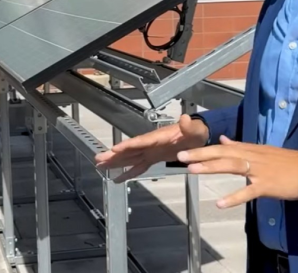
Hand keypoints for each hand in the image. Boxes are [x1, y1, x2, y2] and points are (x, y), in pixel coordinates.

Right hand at [94, 114, 208, 181]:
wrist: (198, 136)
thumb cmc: (196, 132)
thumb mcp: (195, 129)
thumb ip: (189, 126)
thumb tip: (185, 119)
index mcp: (159, 137)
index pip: (140, 141)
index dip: (127, 145)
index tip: (115, 149)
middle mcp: (151, 144)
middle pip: (129, 150)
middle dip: (114, 155)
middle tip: (99, 159)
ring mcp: (150, 151)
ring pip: (130, 158)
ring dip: (115, 162)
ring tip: (100, 166)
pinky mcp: (153, 158)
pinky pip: (138, 166)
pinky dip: (128, 172)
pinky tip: (118, 178)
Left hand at [177, 135, 297, 208]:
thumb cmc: (287, 163)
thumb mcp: (263, 151)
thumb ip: (242, 147)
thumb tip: (224, 140)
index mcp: (251, 149)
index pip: (223, 147)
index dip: (203, 147)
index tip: (185, 148)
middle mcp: (252, 156)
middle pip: (223, 153)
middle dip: (201, 154)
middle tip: (181, 156)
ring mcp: (259, 171)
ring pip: (232, 166)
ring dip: (211, 167)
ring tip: (192, 170)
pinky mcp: (267, 185)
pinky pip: (248, 192)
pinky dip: (234, 197)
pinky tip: (220, 203)